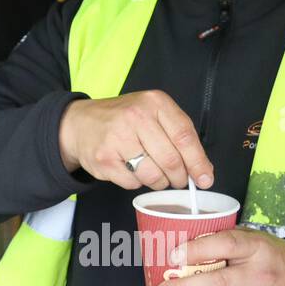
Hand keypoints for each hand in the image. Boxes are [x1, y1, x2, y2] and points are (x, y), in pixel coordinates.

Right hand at [57, 90, 214, 189]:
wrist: (79, 122)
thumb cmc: (123, 120)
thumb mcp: (152, 114)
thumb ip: (178, 135)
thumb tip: (203, 170)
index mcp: (154, 102)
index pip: (184, 137)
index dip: (198, 162)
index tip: (205, 178)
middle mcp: (135, 117)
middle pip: (171, 160)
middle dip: (179, 177)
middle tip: (178, 180)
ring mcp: (117, 138)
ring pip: (153, 175)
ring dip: (159, 182)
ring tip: (153, 173)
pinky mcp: (104, 159)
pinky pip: (133, 183)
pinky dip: (136, 182)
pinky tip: (131, 170)